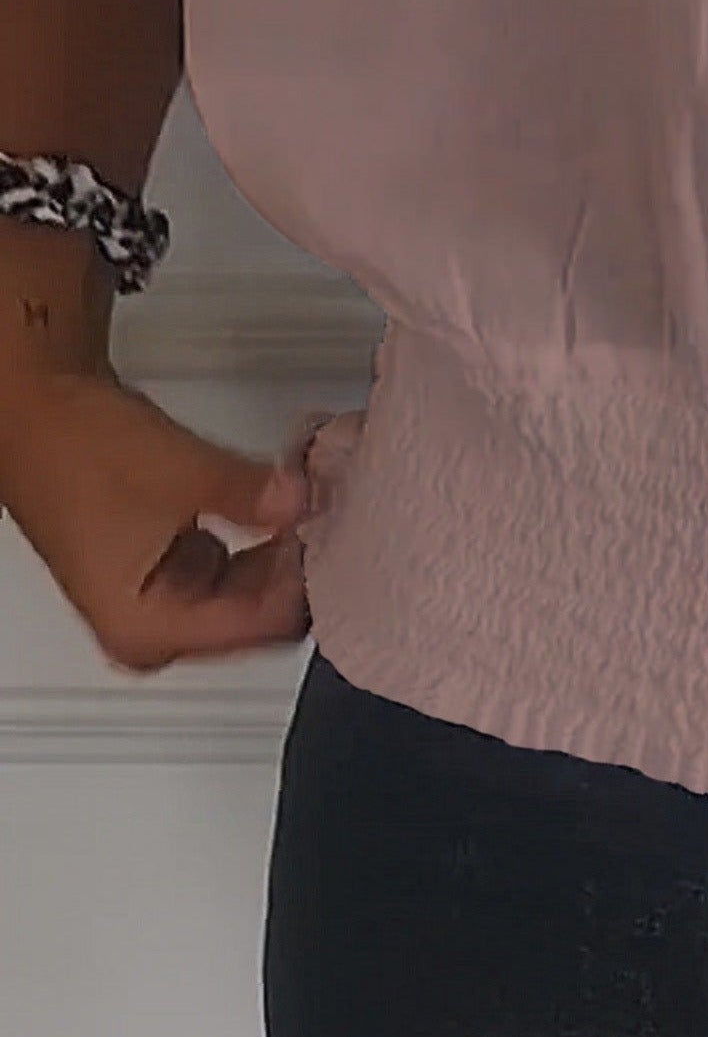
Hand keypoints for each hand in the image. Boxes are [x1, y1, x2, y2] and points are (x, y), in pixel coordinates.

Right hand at [0, 367, 314, 671]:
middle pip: (257, 616)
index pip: (261, 628)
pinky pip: (231, 565)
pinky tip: (282, 506)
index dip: (306, 579)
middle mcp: (148, 628)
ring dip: (281, 549)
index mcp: (145, 628)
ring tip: (313, 507)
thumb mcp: (187, 473)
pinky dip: (258, 537)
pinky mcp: (164, 566)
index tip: (338, 536)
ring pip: (248, 590)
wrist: (40, 408)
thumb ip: (259, 496)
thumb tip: (307, 503)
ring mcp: (157, 599)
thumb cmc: (78, 448)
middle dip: (296, 565)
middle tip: (337, 518)